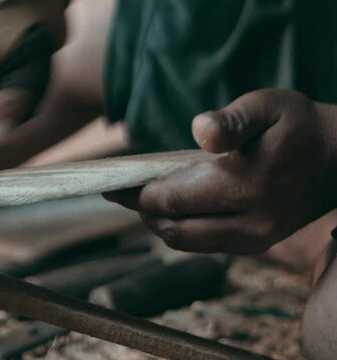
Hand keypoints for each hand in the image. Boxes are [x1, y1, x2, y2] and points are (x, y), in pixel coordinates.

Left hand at [105, 89, 336, 253]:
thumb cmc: (298, 127)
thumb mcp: (269, 107)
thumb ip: (232, 119)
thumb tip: (199, 130)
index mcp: (246, 186)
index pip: (170, 200)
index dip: (134, 194)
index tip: (109, 183)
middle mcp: (249, 223)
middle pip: (171, 228)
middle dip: (141, 209)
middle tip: (120, 191)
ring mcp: (253, 239)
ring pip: (184, 241)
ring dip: (158, 222)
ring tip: (143, 197)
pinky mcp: (255, 245)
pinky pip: (202, 244)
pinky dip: (180, 228)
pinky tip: (171, 206)